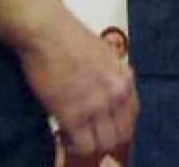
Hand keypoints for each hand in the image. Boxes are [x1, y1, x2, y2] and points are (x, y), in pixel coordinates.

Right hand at [18, 4, 138, 157]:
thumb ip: (113, 75)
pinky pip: (82, 145)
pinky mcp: (72, 115)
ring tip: (76, 137)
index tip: (106, 129)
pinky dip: (75, 146)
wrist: (46, 32)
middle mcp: (115, 95)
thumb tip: (115, 91)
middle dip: (106, 139)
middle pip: (120, 135)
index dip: (118, 127)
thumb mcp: (105, 54)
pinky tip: (65, 137)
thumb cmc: (69, 37)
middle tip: (90, 136)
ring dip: (90, 144)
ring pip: (103, 144)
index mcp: (124, 79)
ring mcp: (95, 106)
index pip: (131, 117)